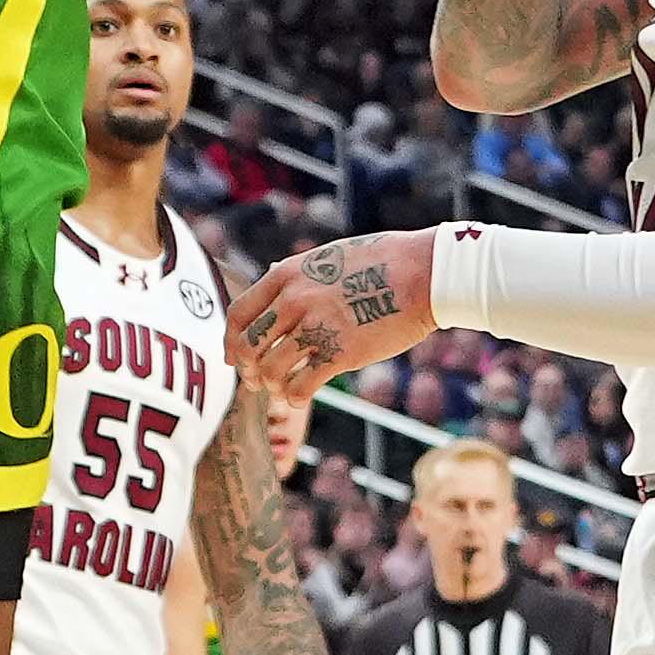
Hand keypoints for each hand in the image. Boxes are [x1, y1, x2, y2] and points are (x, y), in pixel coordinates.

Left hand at [230, 229, 435, 406]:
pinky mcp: (340, 354)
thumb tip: (269, 274)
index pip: (238, 315)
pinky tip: (300, 399)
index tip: (233, 357)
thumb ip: (296, 273)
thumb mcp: (326, 256)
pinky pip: (300, 387)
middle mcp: (294, 301)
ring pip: (270, 371)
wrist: (424, 273)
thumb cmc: (382, 261)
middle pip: (248, 347)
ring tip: (283, 390)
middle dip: (248, 370)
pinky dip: (294, 398)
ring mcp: (315, 328)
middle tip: (257, 381)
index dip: (230, 341)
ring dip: (272, 386)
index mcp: (286, 275)